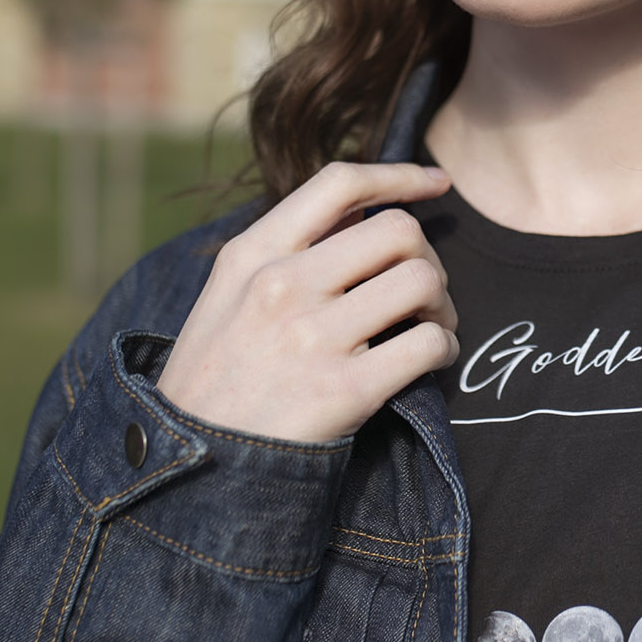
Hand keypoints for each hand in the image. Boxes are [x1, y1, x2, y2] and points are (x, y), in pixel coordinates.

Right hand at [155, 160, 457, 444]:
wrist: (197, 467)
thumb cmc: (218, 378)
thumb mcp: (227, 296)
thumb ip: (287, 249)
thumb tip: (360, 209)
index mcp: (251, 253)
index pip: (339, 182)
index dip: (400, 175)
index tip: (438, 184)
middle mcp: (281, 284)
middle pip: (398, 230)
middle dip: (427, 256)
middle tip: (422, 293)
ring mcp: (313, 336)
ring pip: (423, 281)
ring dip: (443, 304)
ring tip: (429, 327)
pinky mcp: (346, 390)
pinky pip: (430, 344)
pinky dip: (445, 350)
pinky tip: (430, 363)